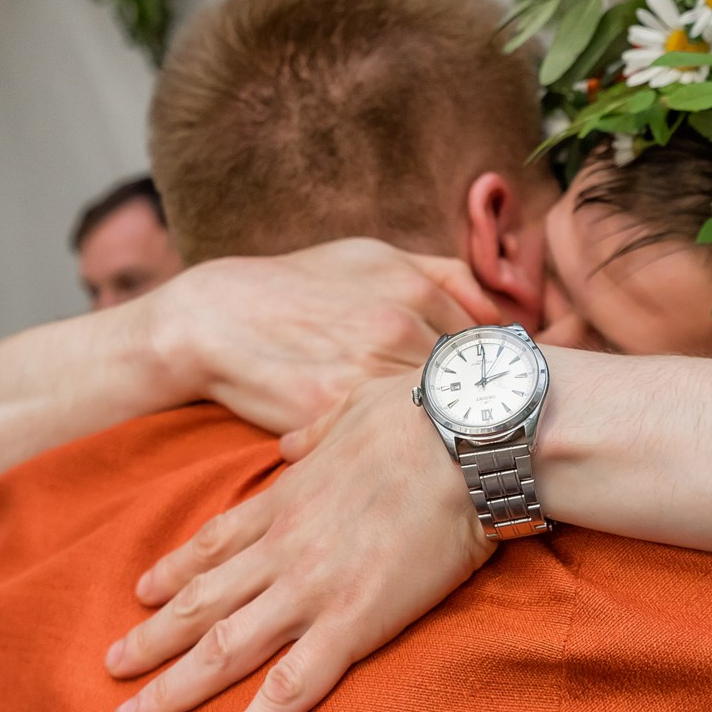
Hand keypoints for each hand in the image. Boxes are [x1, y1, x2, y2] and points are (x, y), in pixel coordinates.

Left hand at [105, 376, 495, 711]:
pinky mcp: (351, 625)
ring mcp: (309, 591)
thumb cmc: (421, 415)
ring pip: (221, 651)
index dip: (173, 571)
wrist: (464, 438)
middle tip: (110, 669)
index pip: (214, 543)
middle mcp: (282, 550)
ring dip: (170, 689)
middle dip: (149, 639)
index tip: (141, 593)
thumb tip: (294, 441)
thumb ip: (316, 433)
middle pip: (199, 603)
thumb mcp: (351, 408)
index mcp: (286, 498)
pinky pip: (289, 692)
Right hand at [156, 238, 501, 434]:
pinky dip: (402, 450)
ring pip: (437, 416)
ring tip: (446, 448)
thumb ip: (441, 274)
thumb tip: (499, 308)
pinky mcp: (335, 414)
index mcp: (413, 289)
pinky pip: (390, 439)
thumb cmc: (296, 286)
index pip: (489, 345)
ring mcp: (367, 374)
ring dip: (447, 433)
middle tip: (481, 432)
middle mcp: (398, 329)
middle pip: (471, 384)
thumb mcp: (370, 256)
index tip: (493, 397)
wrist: (213, 319)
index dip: (494, 376)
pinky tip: (399, 455)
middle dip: (479, 409)